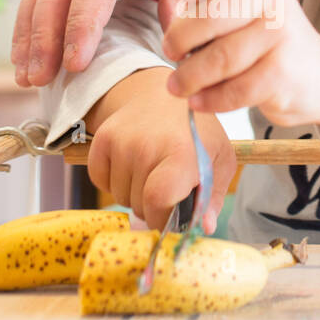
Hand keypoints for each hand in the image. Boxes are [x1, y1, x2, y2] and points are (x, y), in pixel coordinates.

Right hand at [85, 68, 238, 231]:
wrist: (163, 93)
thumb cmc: (197, 131)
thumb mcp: (220, 158)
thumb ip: (213, 196)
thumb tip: (204, 227)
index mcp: (180, 154)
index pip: (158, 201)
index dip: (163, 220)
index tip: (172, 218)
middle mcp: (146, 146)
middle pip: (139, 205)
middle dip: (153, 207)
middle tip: (167, 186)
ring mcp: (121, 141)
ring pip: (119, 196)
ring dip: (134, 194)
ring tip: (151, 171)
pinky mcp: (102, 138)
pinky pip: (100, 181)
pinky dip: (113, 181)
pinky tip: (132, 165)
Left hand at [160, 0, 319, 126]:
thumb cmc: (271, 43)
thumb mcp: (249, 11)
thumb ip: (215, 6)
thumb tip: (172, 25)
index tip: (178, 5)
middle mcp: (274, 1)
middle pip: (213, 16)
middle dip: (180, 38)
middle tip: (171, 52)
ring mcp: (281, 36)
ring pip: (220, 58)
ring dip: (190, 76)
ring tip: (178, 85)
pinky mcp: (282, 74)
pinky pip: (234, 90)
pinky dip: (210, 99)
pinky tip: (200, 100)